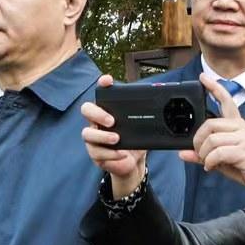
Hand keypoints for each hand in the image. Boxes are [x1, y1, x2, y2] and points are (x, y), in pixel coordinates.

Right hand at [81, 75, 147, 199]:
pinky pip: (96, 152)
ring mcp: (93, 138)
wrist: (133, 163)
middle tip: (112, 120)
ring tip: (117, 139)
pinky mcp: (95, 153)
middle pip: (86, 110)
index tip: (108, 81)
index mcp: (107, 110)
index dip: (102, 85)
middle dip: (97, 113)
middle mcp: (96, 121)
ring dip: (102, 136)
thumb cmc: (135, 141)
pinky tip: (121, 154)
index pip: (102, 93)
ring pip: (87, 133)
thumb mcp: (141, 127)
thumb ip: (145, 115)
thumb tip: (158, 103)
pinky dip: (110, 153)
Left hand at [188, 74, 244, 209]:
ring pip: (212, 139)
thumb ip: (204, 154)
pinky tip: (212, 167)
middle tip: (199, 152)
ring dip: (204, 154)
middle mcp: (242, 127)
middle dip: (198, 140)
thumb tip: (183, 153)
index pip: (226, 101)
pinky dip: (210, 162)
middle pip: (209, 124)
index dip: (214, 88)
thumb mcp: (223, 160)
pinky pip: (218, 153)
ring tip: (207, 162)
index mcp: (238, 125)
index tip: (203, 78)